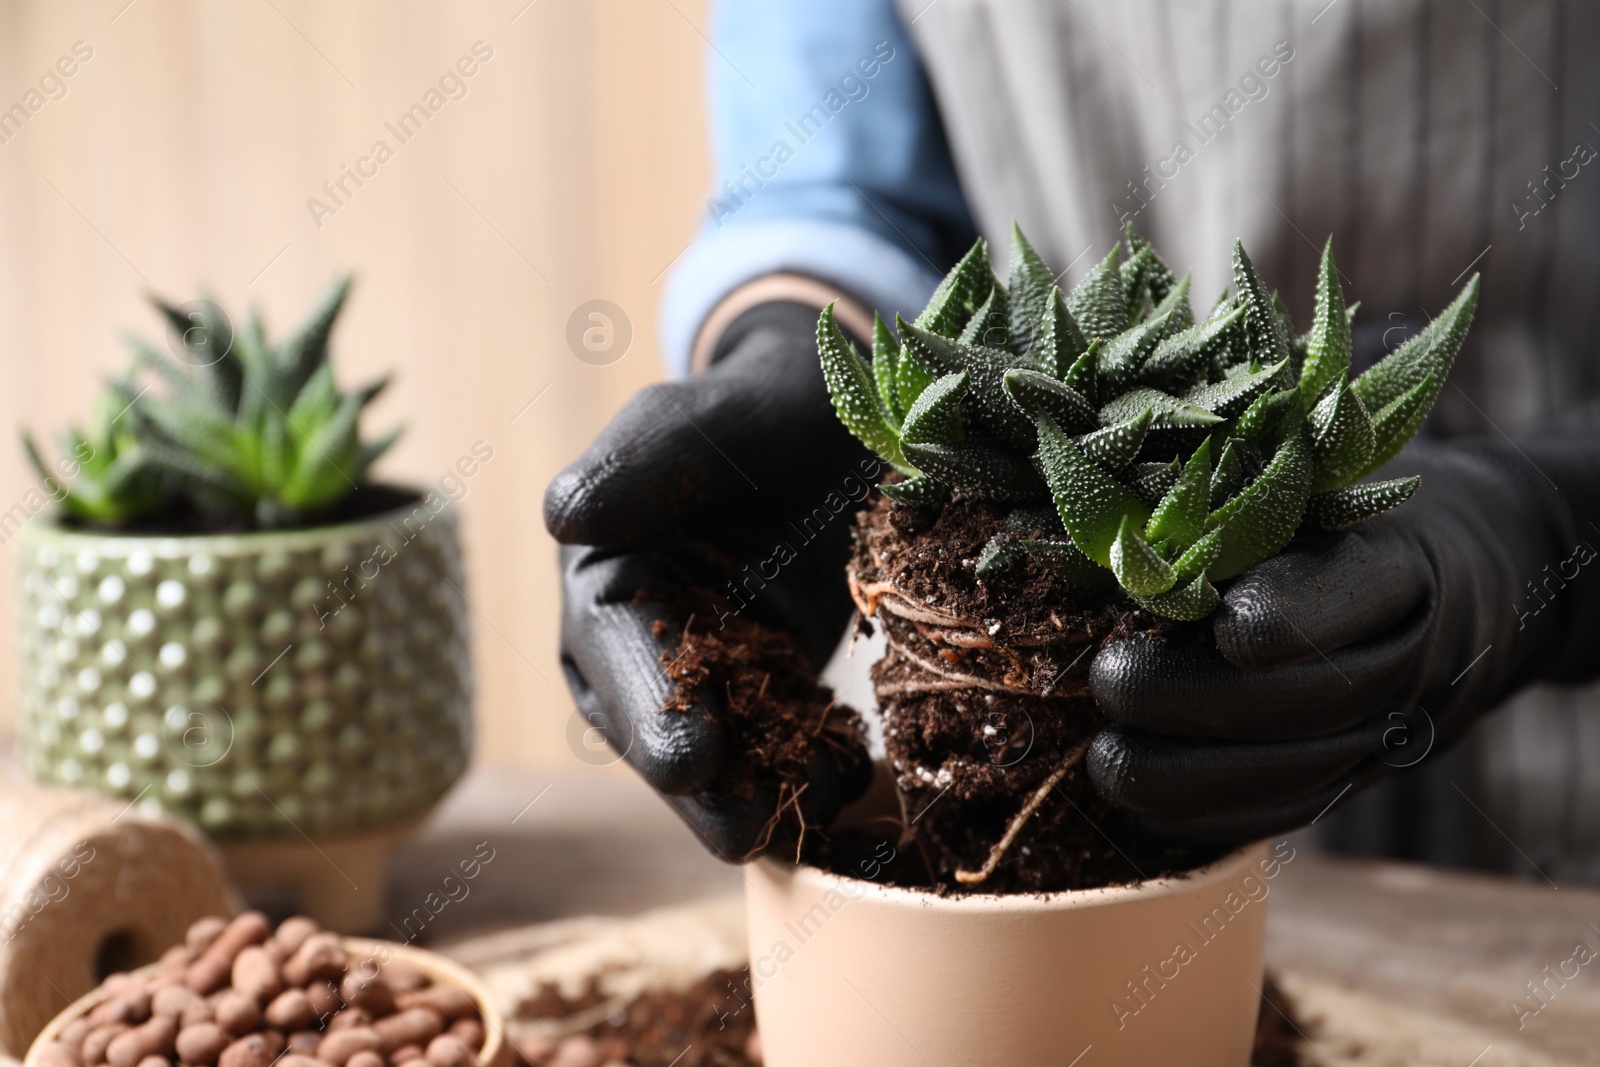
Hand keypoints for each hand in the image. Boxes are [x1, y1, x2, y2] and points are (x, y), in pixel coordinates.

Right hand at [545, 301, 874, 859]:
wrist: (828, 423)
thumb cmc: (752, 410)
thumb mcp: (700, 418)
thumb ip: (640, 460)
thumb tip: (564, 515)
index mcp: (604, 586)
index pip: (613, 663)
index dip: (651, 713)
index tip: (693, 757)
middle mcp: (641, 652)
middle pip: (663, 737)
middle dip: (709, 786)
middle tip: (755, 822)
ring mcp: (710, 682)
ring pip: (727, 764)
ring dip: (770, 790)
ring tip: (825, 792)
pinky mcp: (772, 696)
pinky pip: (785, 753)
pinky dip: (815, 768)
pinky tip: (854, 767)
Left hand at [1085, 434, 1599, 843]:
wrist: (1483, 577)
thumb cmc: (1362, 513)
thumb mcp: (1323, 482)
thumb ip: (1245, 508)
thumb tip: (1121, 541)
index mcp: (1404, 568)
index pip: (1344, 598)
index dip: (1274, 617)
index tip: (1202, 618)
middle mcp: (1409, 663)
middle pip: (1301, 702)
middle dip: (1186, 700)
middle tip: (1107, 678)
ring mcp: (1389, 734)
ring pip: (1289, 777)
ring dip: (1180, 775)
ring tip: (1102, 753)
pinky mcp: (1360, 781)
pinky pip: (1282, 817)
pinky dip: (1203, 819)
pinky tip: (1138, 802)